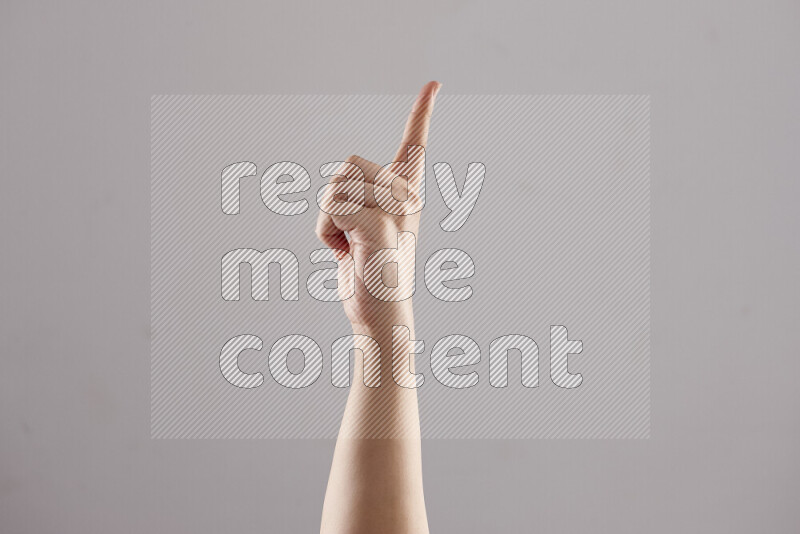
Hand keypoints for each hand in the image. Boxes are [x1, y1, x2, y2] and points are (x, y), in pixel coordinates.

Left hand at [315, 81, 440, 330]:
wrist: (379, 314)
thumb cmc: (368, 273)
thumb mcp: (361, 229)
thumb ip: (356, 201)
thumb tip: (339, 186)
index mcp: (405, 194)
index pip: (415, 145)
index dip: (422, 113)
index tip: (435, 84)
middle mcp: (407, 197)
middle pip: (348, 164)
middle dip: (333, 199)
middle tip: (349, 235)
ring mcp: (396, 211)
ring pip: (335, 185)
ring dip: (327, 218)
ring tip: (349, 244)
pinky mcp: (381, 225)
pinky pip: (333, 207)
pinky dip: (326, 232)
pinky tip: (346, 253)